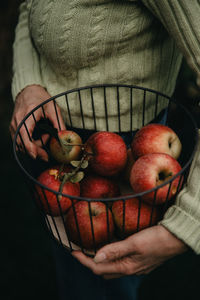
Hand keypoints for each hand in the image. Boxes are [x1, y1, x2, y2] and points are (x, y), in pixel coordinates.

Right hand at [10, 84, 65, 160]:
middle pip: (22, 143)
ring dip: (33, 148)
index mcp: (28, 114)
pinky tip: (39, 140)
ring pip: (20, 145)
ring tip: (45, 138)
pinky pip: (19, 142)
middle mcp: (18, 121)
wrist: (29, 91)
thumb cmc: (41, 99)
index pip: (25, 135)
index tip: (37, 155)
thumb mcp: (54, 109)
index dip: (30, 147)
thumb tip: (64, 138)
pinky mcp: (13, 128)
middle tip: (48, 151)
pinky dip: (29, 145)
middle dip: (36, 151)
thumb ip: (59, 124)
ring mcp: (14, 125)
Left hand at [72, 225, 187, 279]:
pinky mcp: (140, 262)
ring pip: (112, 269)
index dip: (83, 260)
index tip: (73, 251)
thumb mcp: (134, 243)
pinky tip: (111, 248)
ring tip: (93, 249)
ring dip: (100, 261)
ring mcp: (135, 267)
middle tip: (81, 251)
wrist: (175, 239)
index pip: (97, 268)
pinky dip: (111, 258)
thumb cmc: (156, 240)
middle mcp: (129, 269)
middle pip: (103, 272)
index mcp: (126, 267)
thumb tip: (96, 258)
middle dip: (90, 263)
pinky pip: (120, 263)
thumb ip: (115, 250)